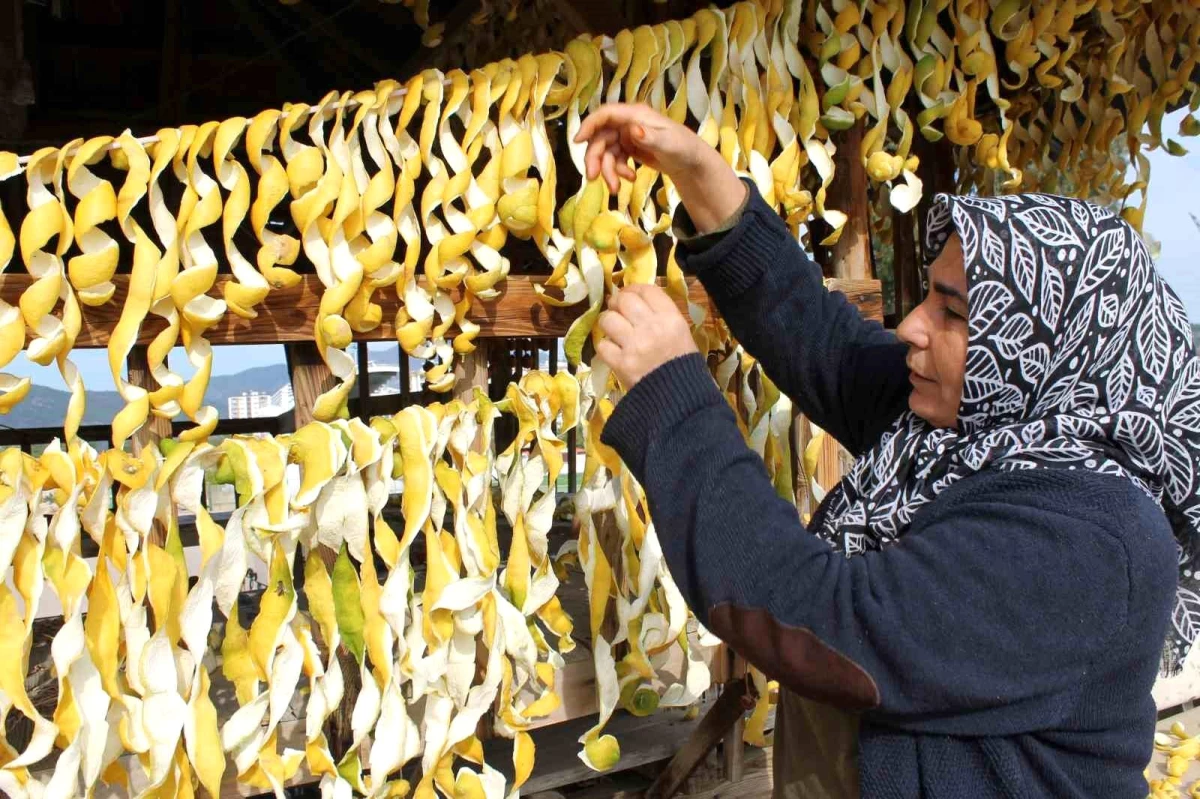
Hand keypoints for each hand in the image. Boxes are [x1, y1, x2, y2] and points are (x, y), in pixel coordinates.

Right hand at [574, 102, 703, 191]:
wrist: (692, 162)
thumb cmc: (684, 148)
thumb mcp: (669, 144)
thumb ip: (650, 138)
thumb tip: (633, 130)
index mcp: (636, 115)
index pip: (606, 115)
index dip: (589, 125)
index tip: (577, 141)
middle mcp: (629, 123)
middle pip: (601, 137)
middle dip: (596, 158)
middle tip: (593, 178)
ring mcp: (628, 136)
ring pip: (606, 151)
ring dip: (607, 170)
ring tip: (616, 189)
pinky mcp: (630, 148)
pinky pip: (615, 159)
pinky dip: (618, 171)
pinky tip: (630, 179)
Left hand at [596, 284, 697, 389]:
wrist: (680, 398)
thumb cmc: (684, 365)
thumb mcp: (682, 334)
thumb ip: (662, 316)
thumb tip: (636, 302)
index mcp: (671, 318)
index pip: (647, 290)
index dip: (634, 289)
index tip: (630, 294)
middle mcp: (651, 327)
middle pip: (625, 300)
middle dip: (617, 302)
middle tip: (617, 308)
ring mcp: (634, 345)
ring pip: (608, 319)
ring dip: (607, 322)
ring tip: (612, 329)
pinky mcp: (621, 363)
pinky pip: (602, 345)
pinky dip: (605, 347)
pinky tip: (613, 350)